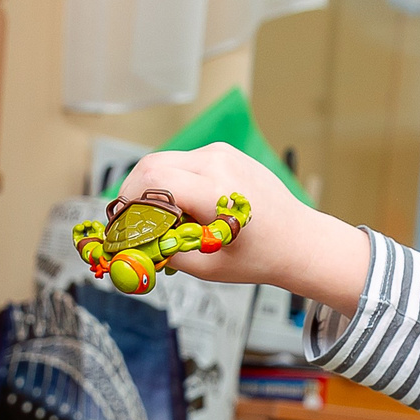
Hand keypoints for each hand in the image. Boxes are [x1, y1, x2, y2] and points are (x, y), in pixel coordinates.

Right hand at [115, 143, 370, 313]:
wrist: (298, 240)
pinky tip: (183, 211)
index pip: (151, 181)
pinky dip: (173, 184)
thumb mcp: (207, 266)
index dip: (127, 203)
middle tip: (129, 223)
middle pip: (151, 165)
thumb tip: (130, 247)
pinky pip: (183, 162)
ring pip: (165, 162)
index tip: (121, 226)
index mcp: (214, 190)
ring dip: (153, 189)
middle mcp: (216, 162)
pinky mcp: (223, 153)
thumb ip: (164, 252)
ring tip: (163, 222)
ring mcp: (221, 153)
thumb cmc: (259, 257)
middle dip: (132, 194)